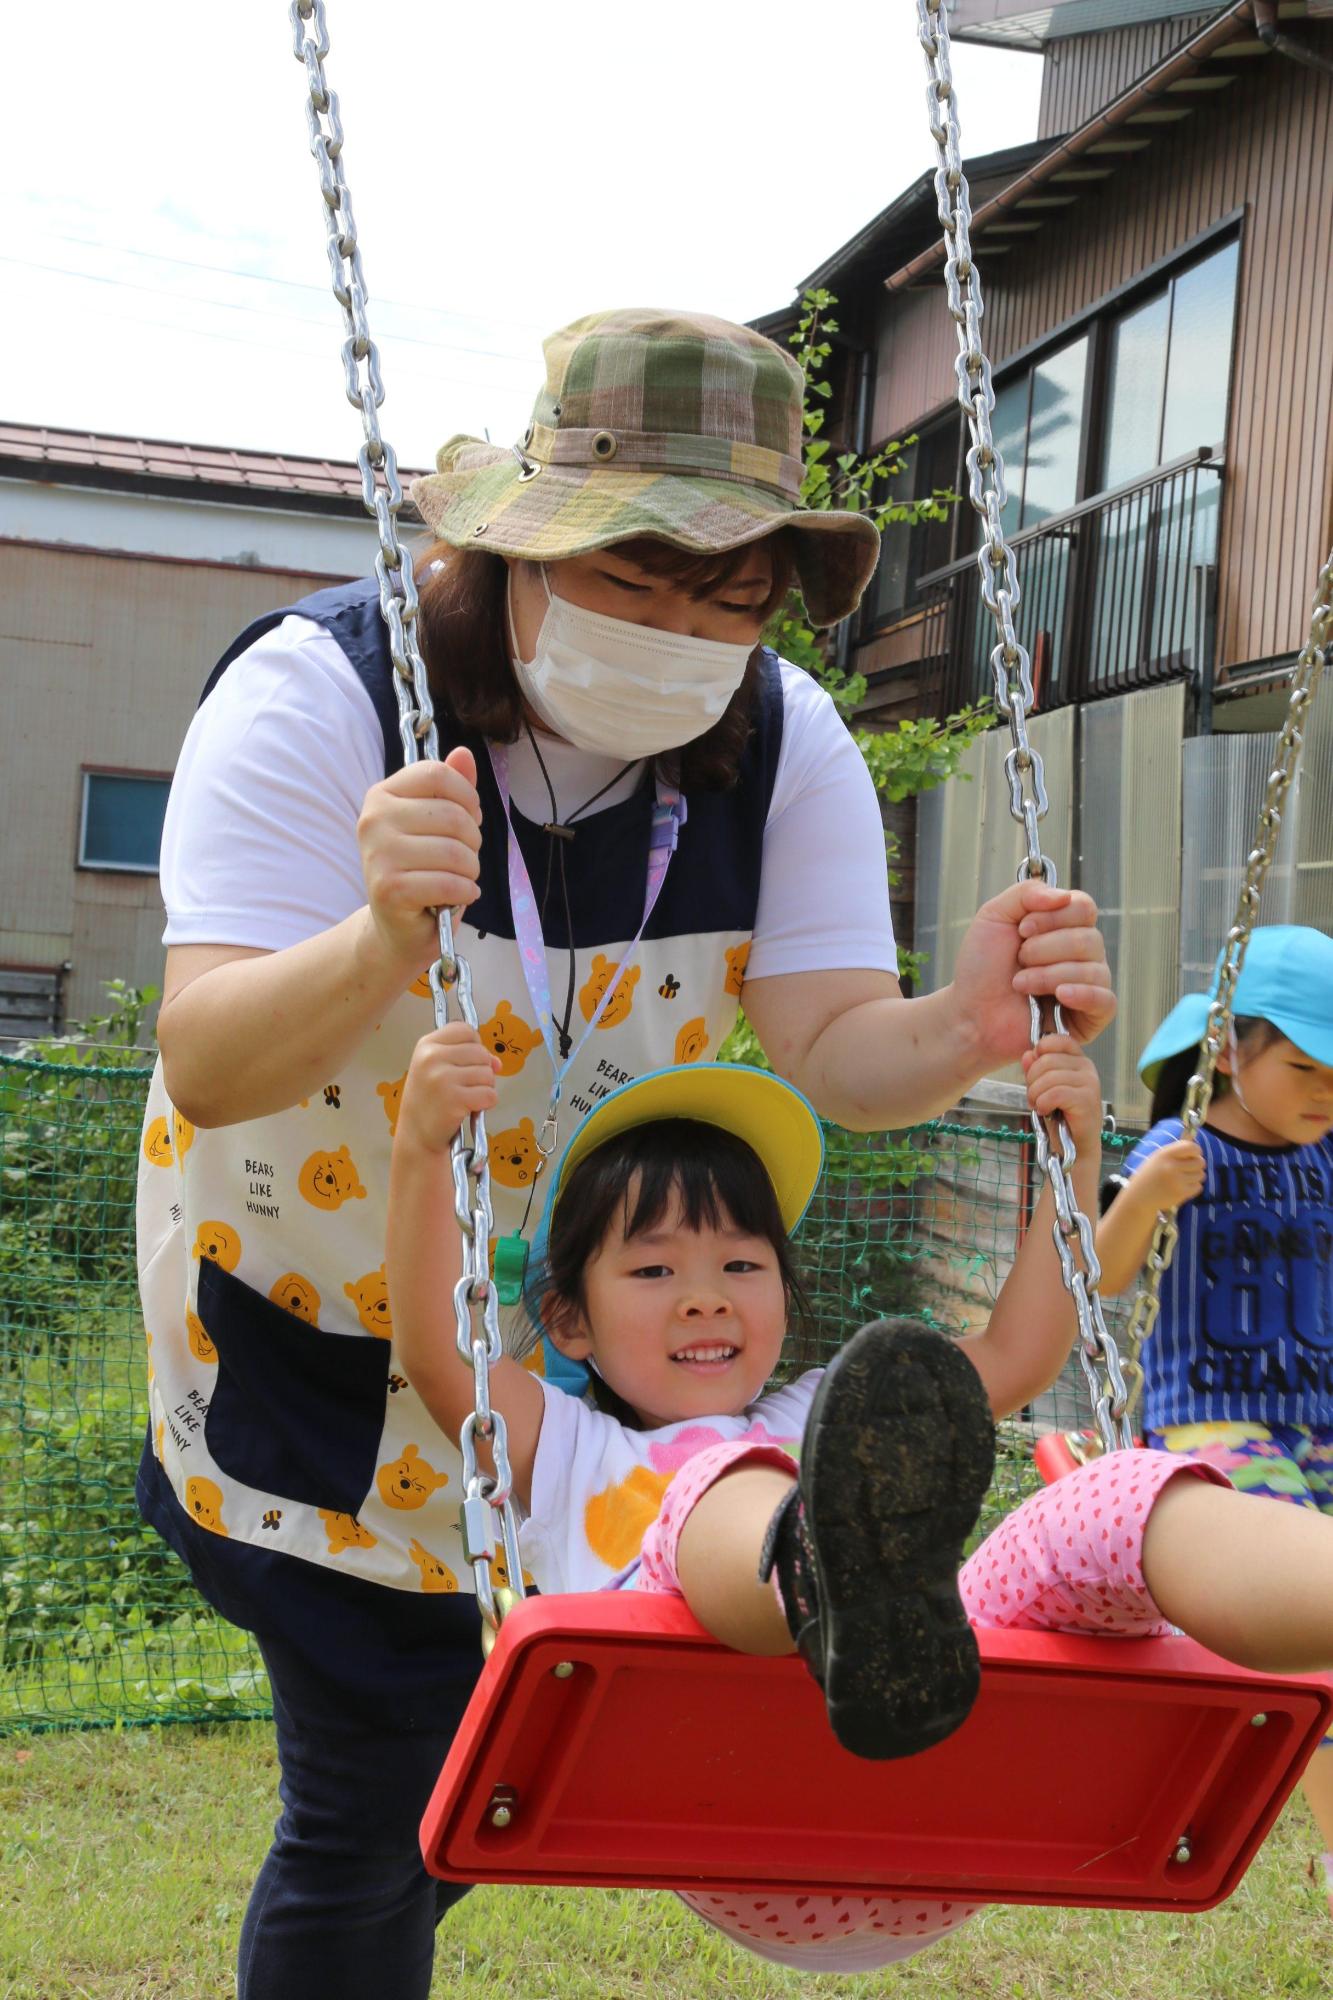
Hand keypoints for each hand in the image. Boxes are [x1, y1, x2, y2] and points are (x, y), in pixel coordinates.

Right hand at [358, 746, 482, 972]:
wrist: (396, 928)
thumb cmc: (420, 871)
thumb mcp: (436, 824)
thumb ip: (451, 788)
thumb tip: (464, 753)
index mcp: (382, 795)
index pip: (439, 774)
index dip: (467, 798)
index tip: (469, 820)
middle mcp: (374, 820)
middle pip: (453, 815)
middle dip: (472, 841)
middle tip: (462, 859)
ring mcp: (378, 854)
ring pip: (455, 851)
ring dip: (470, 870)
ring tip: (459, 879)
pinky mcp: (389, 889)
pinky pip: (450, 882)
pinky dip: (466, 892)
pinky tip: (458, 896)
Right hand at [397, 1024, 499, 1155]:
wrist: (416, 1136)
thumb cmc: (429, 1101)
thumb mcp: (437, 1070)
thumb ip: (466, 1058)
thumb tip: (496, 1063)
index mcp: (426, 1045)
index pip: (464, 1029)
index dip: (474, 1045)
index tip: (467, 1061)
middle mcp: (432, 1058)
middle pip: (481, 1052)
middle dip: (482, 1071)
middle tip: (465, 1086)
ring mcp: (443, 1078)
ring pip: (488, 1074)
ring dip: (484, 1088)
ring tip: (465, 1098)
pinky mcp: (455, 1100)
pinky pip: (490, 1094)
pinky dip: (486, 1104)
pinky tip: (469, 1109)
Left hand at [950, 882, 1115, 1066]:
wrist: (970, 1012)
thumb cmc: (982, 968)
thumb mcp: (994, 916)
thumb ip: (1026, 893)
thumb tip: (1064, 896)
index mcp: (1064, 927)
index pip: (1084, 907)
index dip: (1053, 916)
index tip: (1022, 929)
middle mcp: (1081, 954)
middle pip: (1089, 939)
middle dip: (1045, 948)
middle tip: (1019, 959)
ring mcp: (1087, 985)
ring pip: (1094, 969)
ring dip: (1049, 975)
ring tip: (1020, 984)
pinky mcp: (1088, 1018)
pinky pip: (1106, 1001)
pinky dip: (1084, 994)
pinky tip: (1060, 995)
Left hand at [1022, 1034, 1103, 1153]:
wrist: (1074, 1146)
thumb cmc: (1060, 1116)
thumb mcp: (1042, 1088)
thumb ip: (1035, 1070)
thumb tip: (1027, 1054)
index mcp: (1077, 1060)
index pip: (1058, 1040)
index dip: (1040, 1050)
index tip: (1033, 1070)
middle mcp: (1087, 1067)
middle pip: (1047, 1060)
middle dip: (1032, 1080)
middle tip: (1033, 1097)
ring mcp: (1089, 1082)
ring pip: (1049, 1077)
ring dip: (1036, 1094)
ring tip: (1039, 1105)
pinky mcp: (1087, 1099)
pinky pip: (1055, 1093)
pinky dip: (1043, 1103)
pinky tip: (1046, 1111)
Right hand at [1131, 1135, 1206, 1211]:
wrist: (1139, 1197)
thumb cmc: (1149, 1176)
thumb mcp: (1157, 1158)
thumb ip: (1175, 1153)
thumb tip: (1196, 1150)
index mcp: (1165, 1154)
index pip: (1192, 1147)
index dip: (1196, 1151)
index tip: (1193, 1155)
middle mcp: (1172, 1166)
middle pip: (1200, 1162)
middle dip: (1197, 1165)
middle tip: (1188, 1169)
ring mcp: (1178, 1180)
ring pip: (1201, 1175)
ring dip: (1195, 1177)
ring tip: (1183, 1179)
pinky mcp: (1181, 1193)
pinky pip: (1198, 1187)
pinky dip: (1193, 1187)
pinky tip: (1182, 1187)